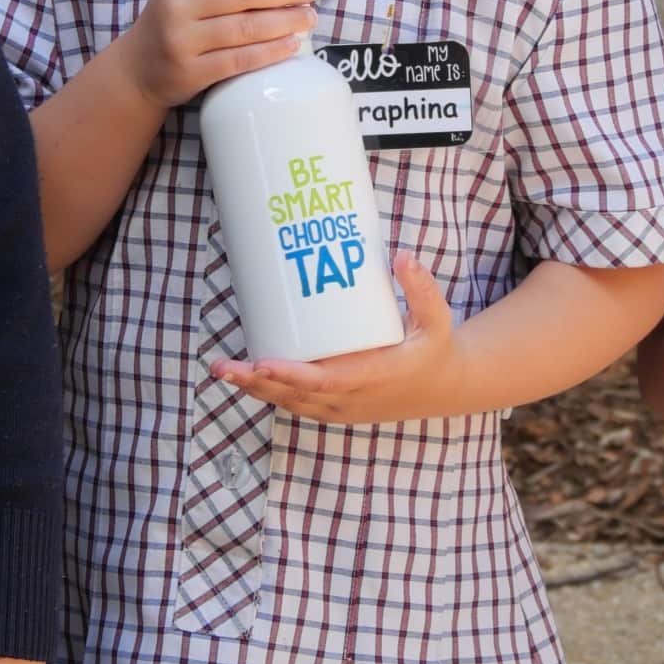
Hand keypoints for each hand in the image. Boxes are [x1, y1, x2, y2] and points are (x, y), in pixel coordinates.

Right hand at [106, 0, 316, 109]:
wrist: (138, 68)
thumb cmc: (173, 17)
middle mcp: (177, 4)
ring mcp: (183, 40)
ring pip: (247, 27)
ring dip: (286, 21)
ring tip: (308, 17)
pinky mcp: (192, 72)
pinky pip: (241, 59)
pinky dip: (271, 51)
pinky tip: (291, 44)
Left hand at [210, 253, 474, 423]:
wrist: (442, 388)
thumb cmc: (434, 348)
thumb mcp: (437, 319)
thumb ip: (422, 288)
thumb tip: (401, 255)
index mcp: (375, 379)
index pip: (325, 382)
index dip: (290, 375)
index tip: (261, 362)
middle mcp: (352, 399)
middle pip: (295, 395)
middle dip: (256, 381)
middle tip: (222, 365)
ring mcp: (341, 407)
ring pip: (290, 403)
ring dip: (254, 389)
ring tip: (222, 368)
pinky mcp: (335, 407)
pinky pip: (297, 404)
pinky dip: (269, 393)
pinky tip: (245, 376)